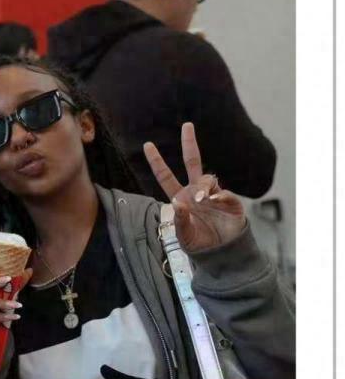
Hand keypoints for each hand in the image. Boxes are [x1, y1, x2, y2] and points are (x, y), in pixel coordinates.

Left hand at [143, 122, 247, 253]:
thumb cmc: (199, 244)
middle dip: (189, 143)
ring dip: (204, 186)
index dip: (157, 161)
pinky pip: (224, 193)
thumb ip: (179, 220)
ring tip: (202, 199)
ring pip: (208, 178)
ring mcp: (214, 195)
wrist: (222, 254)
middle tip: (187, 125)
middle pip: (192, 162)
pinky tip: (215, 202)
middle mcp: (196, 192)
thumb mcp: (183, 236)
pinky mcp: (231, 202)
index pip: (165, 176)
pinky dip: (219, 196)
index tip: (147, 145)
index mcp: (180, 197)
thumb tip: (178, 201)